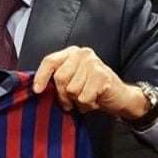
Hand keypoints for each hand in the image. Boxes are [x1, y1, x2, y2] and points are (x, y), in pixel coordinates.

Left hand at [32, 46, 146, 117]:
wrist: (120, 96)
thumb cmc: (92, 89)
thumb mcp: (72, 80)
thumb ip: (57, 78)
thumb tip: (37, 88)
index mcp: (72, 53)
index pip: (50, 61)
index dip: (41, 76)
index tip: (37, 90)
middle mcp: (82, 54)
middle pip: (60, 78)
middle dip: (63, 94)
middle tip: (71, 100)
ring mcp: (93, 64)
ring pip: (71, 90)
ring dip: (77, 101)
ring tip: (87, 97)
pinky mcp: (102, 76)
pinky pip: (83, 97)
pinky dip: (87, 105)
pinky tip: (95, 100)